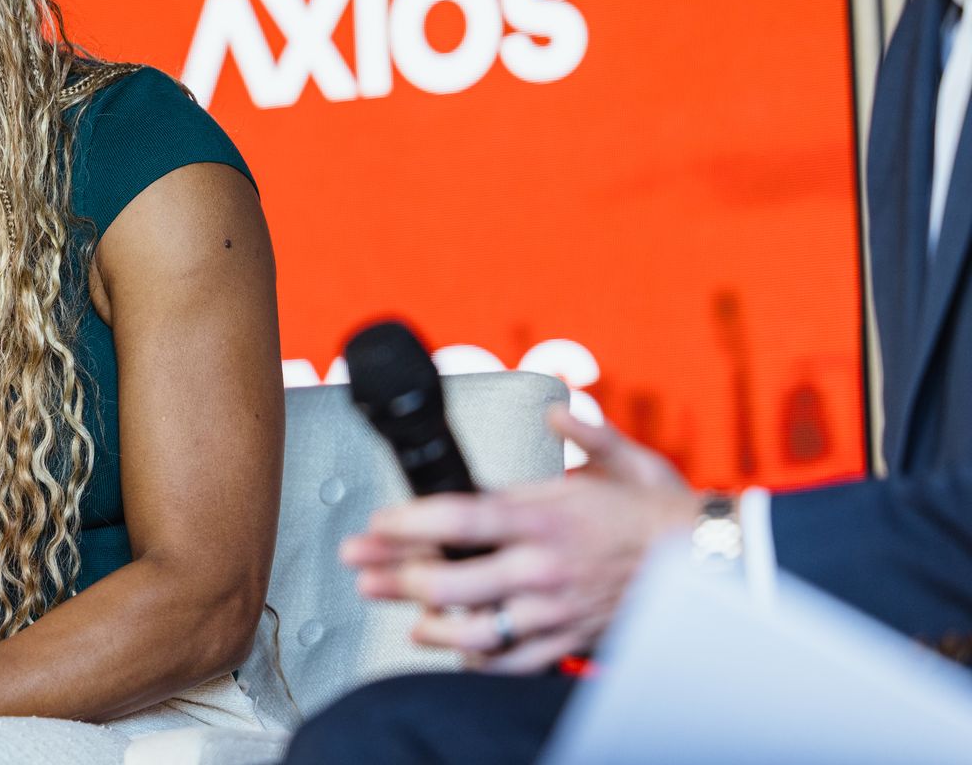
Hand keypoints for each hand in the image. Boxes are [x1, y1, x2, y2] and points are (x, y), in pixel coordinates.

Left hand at [340, 405, 698, 672]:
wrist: (715, 568)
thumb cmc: (666, 515)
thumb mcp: (628, 458)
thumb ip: (585, 431)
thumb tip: (557, 412)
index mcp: (548, 519)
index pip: (459, 518)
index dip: (408, 522)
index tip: (378, 521)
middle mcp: (543, 568)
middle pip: (449, 580)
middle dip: (394, 574)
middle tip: (361, 566)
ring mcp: (553, 610)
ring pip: (473, 631)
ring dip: (428, 624)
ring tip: (399, 612)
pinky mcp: (569, 641)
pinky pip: (512, 662)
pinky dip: (478, 660)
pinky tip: (455, 649)